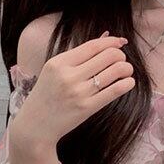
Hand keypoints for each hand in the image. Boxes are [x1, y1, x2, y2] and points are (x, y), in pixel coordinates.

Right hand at [10, 32, 133, 150]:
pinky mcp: (87, 107)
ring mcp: (78, 92)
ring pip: (116, 70)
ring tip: (126, 71)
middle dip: (120, 55)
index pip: (93, 45)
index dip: (111, 42)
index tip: (120, 42)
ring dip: (126, 68)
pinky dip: (127, 83)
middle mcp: (68, 75)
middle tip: (121, 61)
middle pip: (108, 55)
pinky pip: (115, 90)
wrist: (35, 125)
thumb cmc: (47, 95)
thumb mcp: (54, 70)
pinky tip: (128, 82)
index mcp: (59, 63)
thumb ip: (78, 55)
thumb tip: (106, 38)